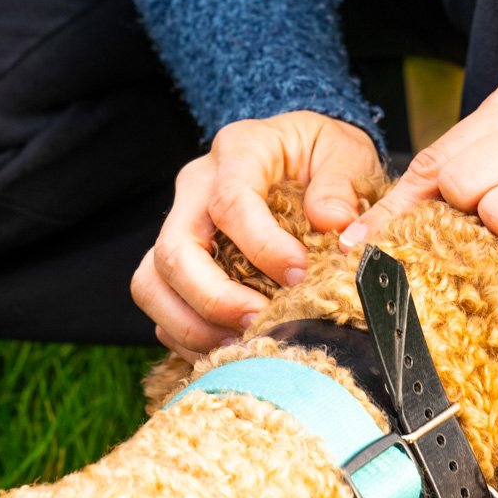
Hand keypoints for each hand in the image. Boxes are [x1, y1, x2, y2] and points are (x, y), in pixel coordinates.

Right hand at [133, 111, 383, 359]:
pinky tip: (230, 347)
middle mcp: (197, 185)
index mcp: (239, 150)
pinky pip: (159, 305)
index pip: (230, 201)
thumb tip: (335, 224)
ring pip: (151, 282)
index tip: (298, 275)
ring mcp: (179, 223)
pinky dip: (187, 335)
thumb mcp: (346, 152)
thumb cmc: (323, 154)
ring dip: (192, 325)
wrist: (305, 155)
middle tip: (262, 323)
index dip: (262, 246)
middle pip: (174, 250)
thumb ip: (341, 184)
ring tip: (243, 343)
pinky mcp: (175, 259)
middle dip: (215, 299)